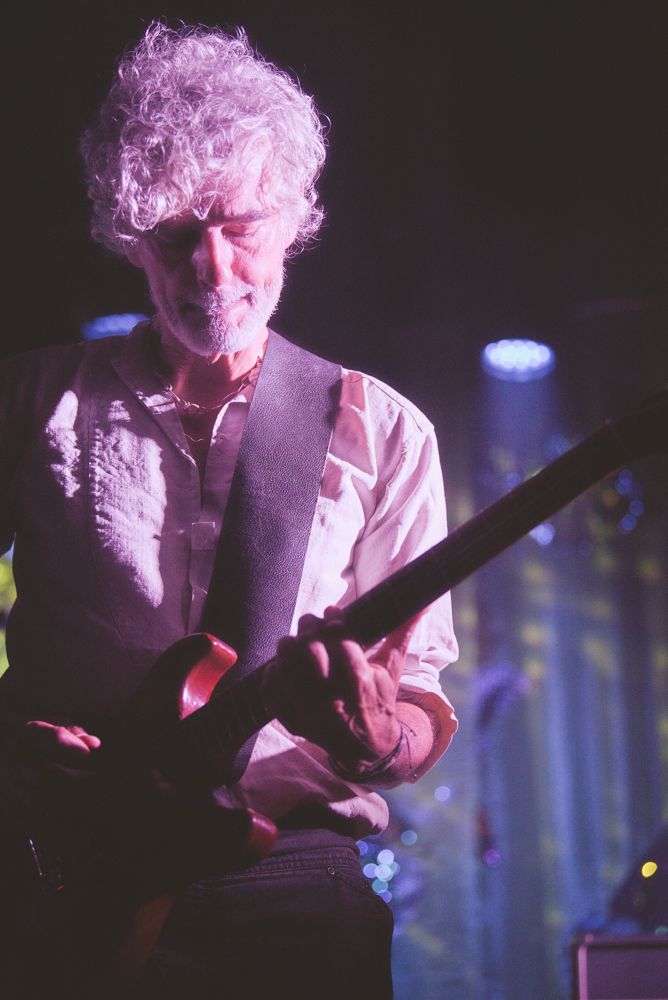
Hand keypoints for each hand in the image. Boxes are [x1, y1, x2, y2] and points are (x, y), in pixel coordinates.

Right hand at [0, 720, 100, 848]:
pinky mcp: (12, 811)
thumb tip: (93, 744)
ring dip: (74, 806)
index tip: (90, 753)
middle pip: (45, 774)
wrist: (2, 755)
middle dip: (77, 782)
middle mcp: (16, 761)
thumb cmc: (39, 739)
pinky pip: (36, 830)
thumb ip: (75, 732)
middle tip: (98, 781)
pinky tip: (84, 839)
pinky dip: (61, 838)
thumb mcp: (54, 724)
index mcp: (29, 733)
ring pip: (40, 802)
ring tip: (96, 803)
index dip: (71, 747)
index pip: (48, 738)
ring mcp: (11, 788)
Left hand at [261, 608, 416, 770]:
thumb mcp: (392, 668)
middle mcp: (334, 701)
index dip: (334, 621)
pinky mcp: (292, 722)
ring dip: (287, 647)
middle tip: (311, 623)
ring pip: (285, 667)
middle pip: (309, 650)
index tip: (333, 615)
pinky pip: (270, 691)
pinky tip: (284, 667)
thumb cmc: (379, 698)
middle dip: (308, 627)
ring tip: (296, 642)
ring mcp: (310, 714)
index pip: (340, 640)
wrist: (365, 747)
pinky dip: (272, 673)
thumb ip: (402, 632)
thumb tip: (424, 603)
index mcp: (361, 684)